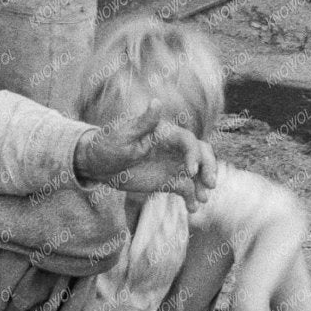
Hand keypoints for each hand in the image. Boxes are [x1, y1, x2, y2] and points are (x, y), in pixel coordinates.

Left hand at [77, 118, 217, 204]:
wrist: (99, 164)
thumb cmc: (108, 143)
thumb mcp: (124, 133)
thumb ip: (144, 121)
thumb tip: (156, 101)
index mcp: (166, 133)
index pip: (189, 141)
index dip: (194, 155)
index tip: (191, 172)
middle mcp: (174, 148)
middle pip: (202, 154)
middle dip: (209, 167)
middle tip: (210, 184)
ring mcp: (172, 165)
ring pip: (197, 172)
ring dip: (203, 184)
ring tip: (203, 199)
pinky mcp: (168, 180)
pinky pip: (185, 188)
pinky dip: (191, 197)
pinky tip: (192, 208)